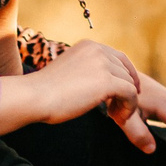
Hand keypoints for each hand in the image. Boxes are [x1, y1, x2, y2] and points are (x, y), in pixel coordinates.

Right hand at [0, 40, 154, 151]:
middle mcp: (97, 50)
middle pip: (127, 70)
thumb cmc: (45, 91)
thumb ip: (86, 71)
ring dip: (127, 102)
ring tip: (117, 117)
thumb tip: (99, 84)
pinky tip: (119, 119)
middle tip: (119, 110)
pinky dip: (129, 108)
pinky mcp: (106, 81)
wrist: (34, 97)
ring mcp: (102, 64)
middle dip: (127, 90)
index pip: (119, 58)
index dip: (127, 76)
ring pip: (130, 83)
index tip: (126, 93)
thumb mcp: (70, 72)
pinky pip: (130, 94)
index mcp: (88, 46)